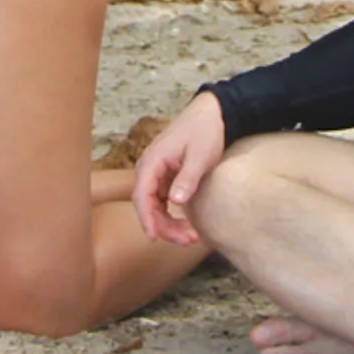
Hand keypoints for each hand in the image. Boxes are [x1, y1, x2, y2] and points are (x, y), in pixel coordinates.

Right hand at [128, 91, 229, 245]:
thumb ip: (187, 178)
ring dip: (169, 223)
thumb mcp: (200, 156)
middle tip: (188, 239)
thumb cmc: (205, 131)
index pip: (141, 195)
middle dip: (164, 226)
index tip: (154, 237)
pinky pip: (162, 201)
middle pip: (147, 205)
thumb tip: (175, 201)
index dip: (146, 218)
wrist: (212, 114)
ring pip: (155, 206)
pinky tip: (186, 225)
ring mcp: (157, 173)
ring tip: (191, 236)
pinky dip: (172, 215)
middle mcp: (149, 168)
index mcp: (152, 161)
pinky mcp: (166, 177)